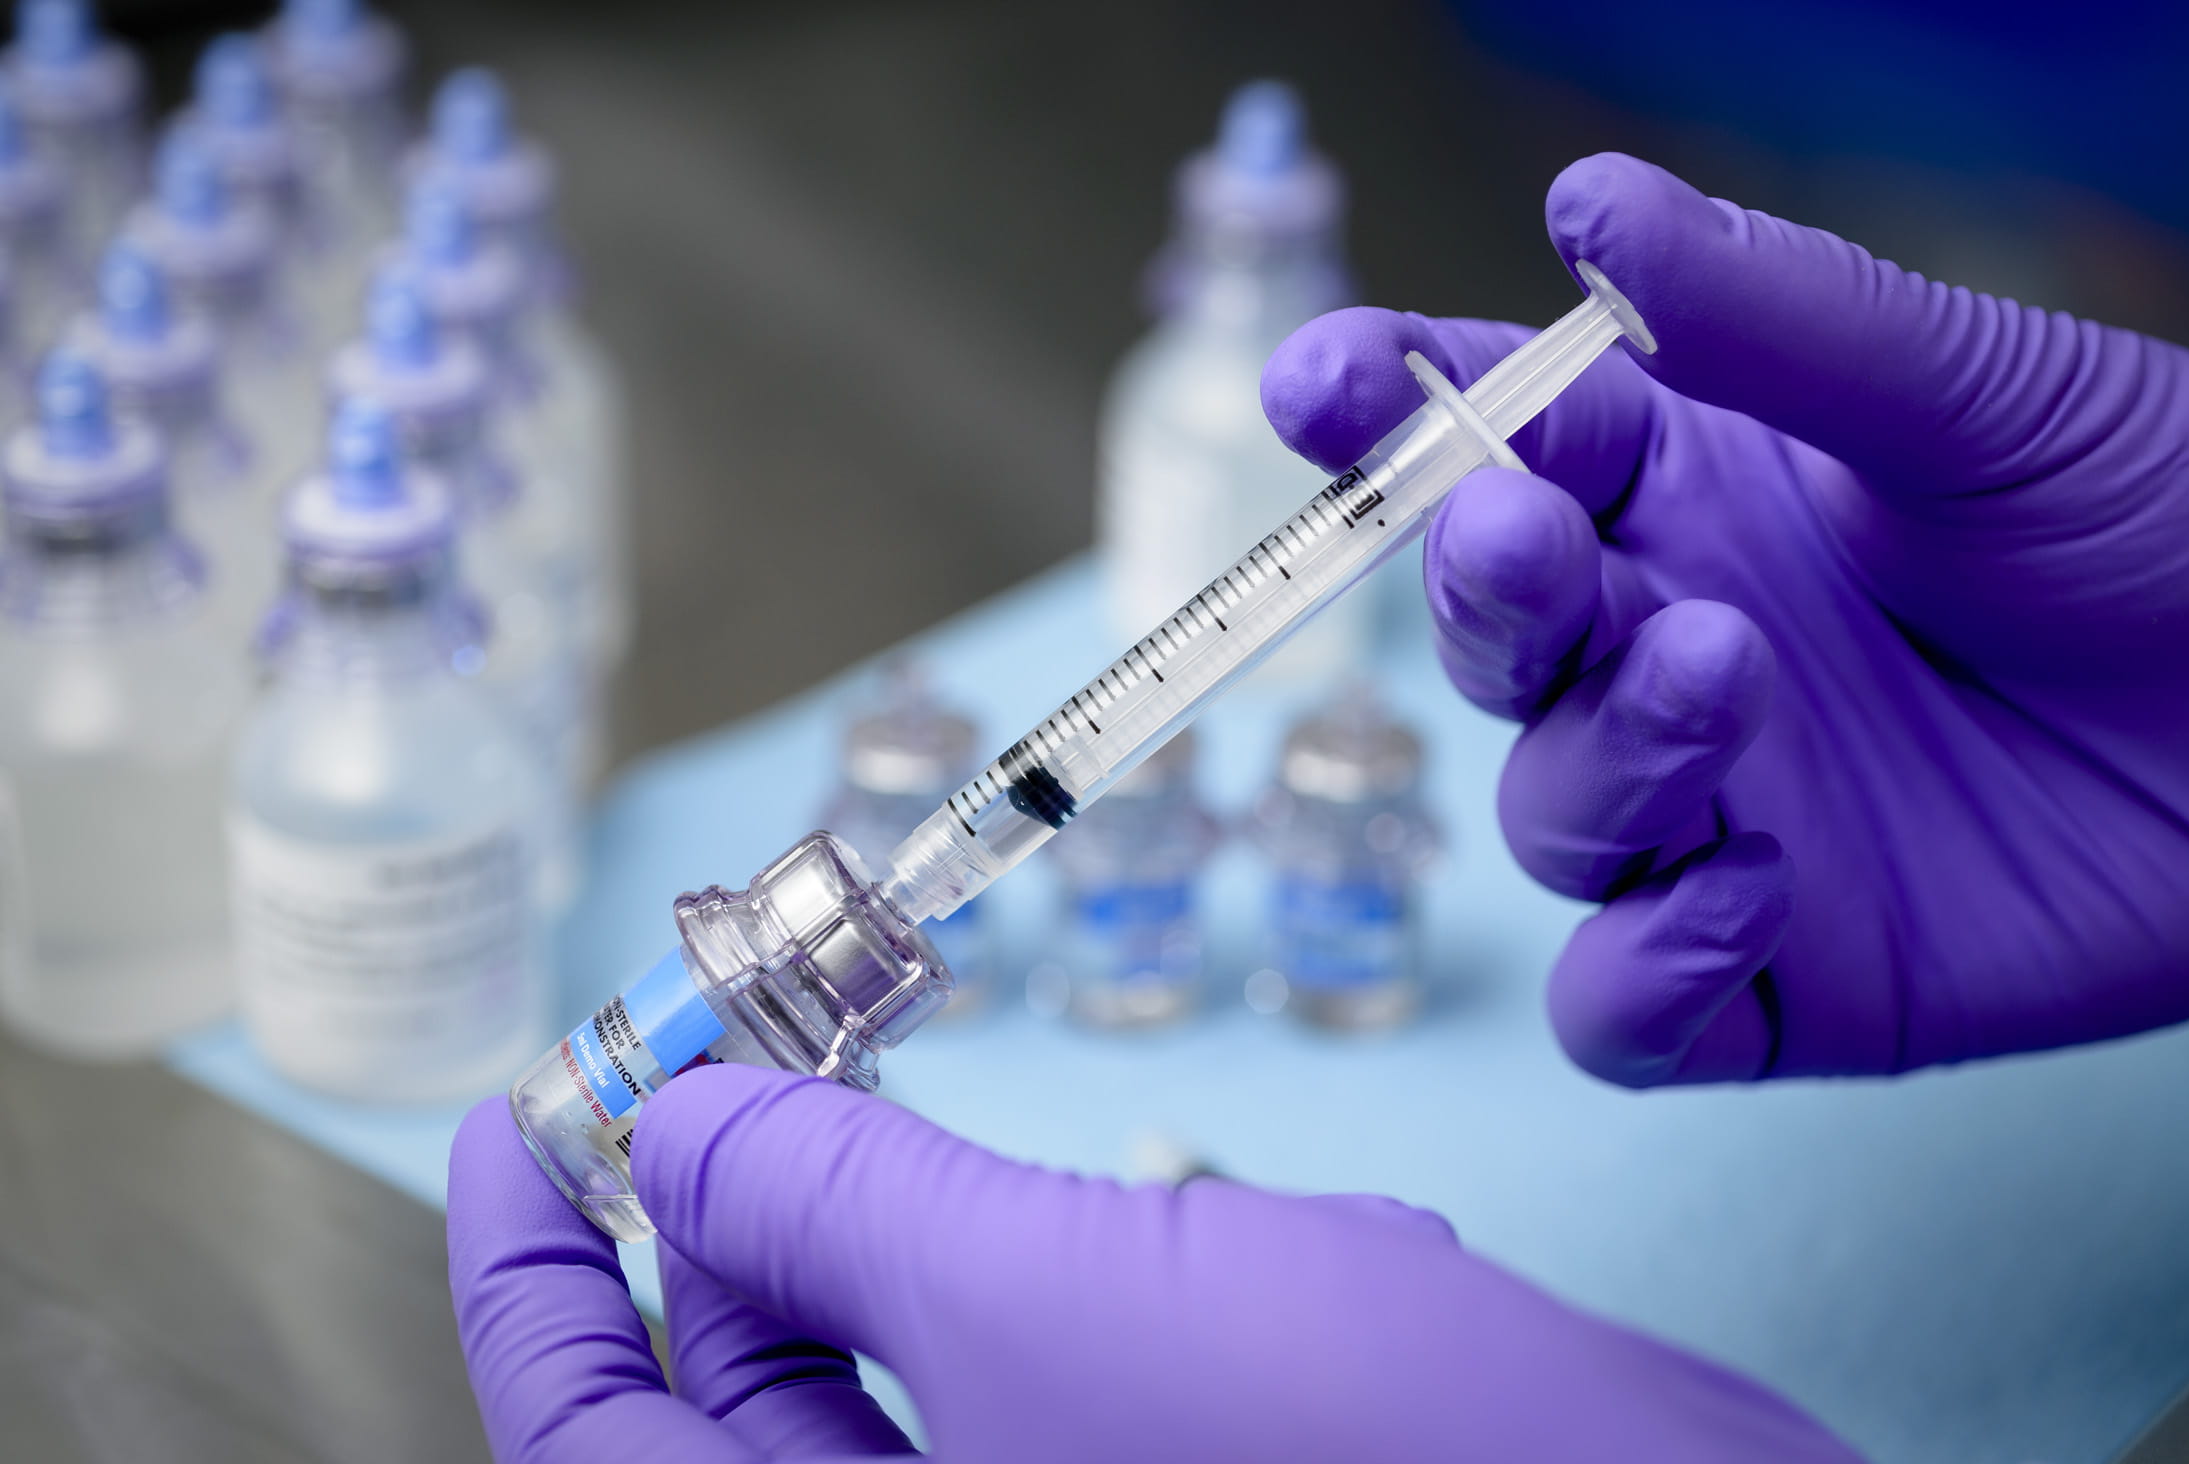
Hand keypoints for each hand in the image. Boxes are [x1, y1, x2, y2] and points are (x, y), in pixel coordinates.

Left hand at [448, 1068, 1860, 1461]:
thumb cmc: (1348, 1461)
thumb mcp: (1036, 1289)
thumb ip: (832, 1197)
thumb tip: (681, 1120)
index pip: (595, 1450)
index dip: (529, 1277)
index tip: (511, 1121)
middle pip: (745, 1411)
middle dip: (738, 1215)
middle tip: (737, 1047)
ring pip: (905, 1374)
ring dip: (927, 1230)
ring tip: (982, 1134)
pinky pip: (1049, 1361)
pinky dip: (1076, 1264)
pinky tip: (1207, 1239)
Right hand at [1261, 153, 2188, 1085]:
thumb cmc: (2169, 519)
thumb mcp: (1973, 394)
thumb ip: (1771, 316)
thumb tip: (1585, 202)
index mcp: (1695, 499)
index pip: (1492, 447)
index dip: (1388, 416)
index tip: (1323, 390)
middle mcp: (1670, 654)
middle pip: (1491, 640)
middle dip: (1482, 591)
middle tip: (1524, 540)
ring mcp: (1713, 820)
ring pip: (1548, 819)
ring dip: (1599, 757)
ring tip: (1721, 680)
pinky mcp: (1776, 978)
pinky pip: (1624, 1006)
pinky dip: (1643, 965)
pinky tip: (1751, 883)